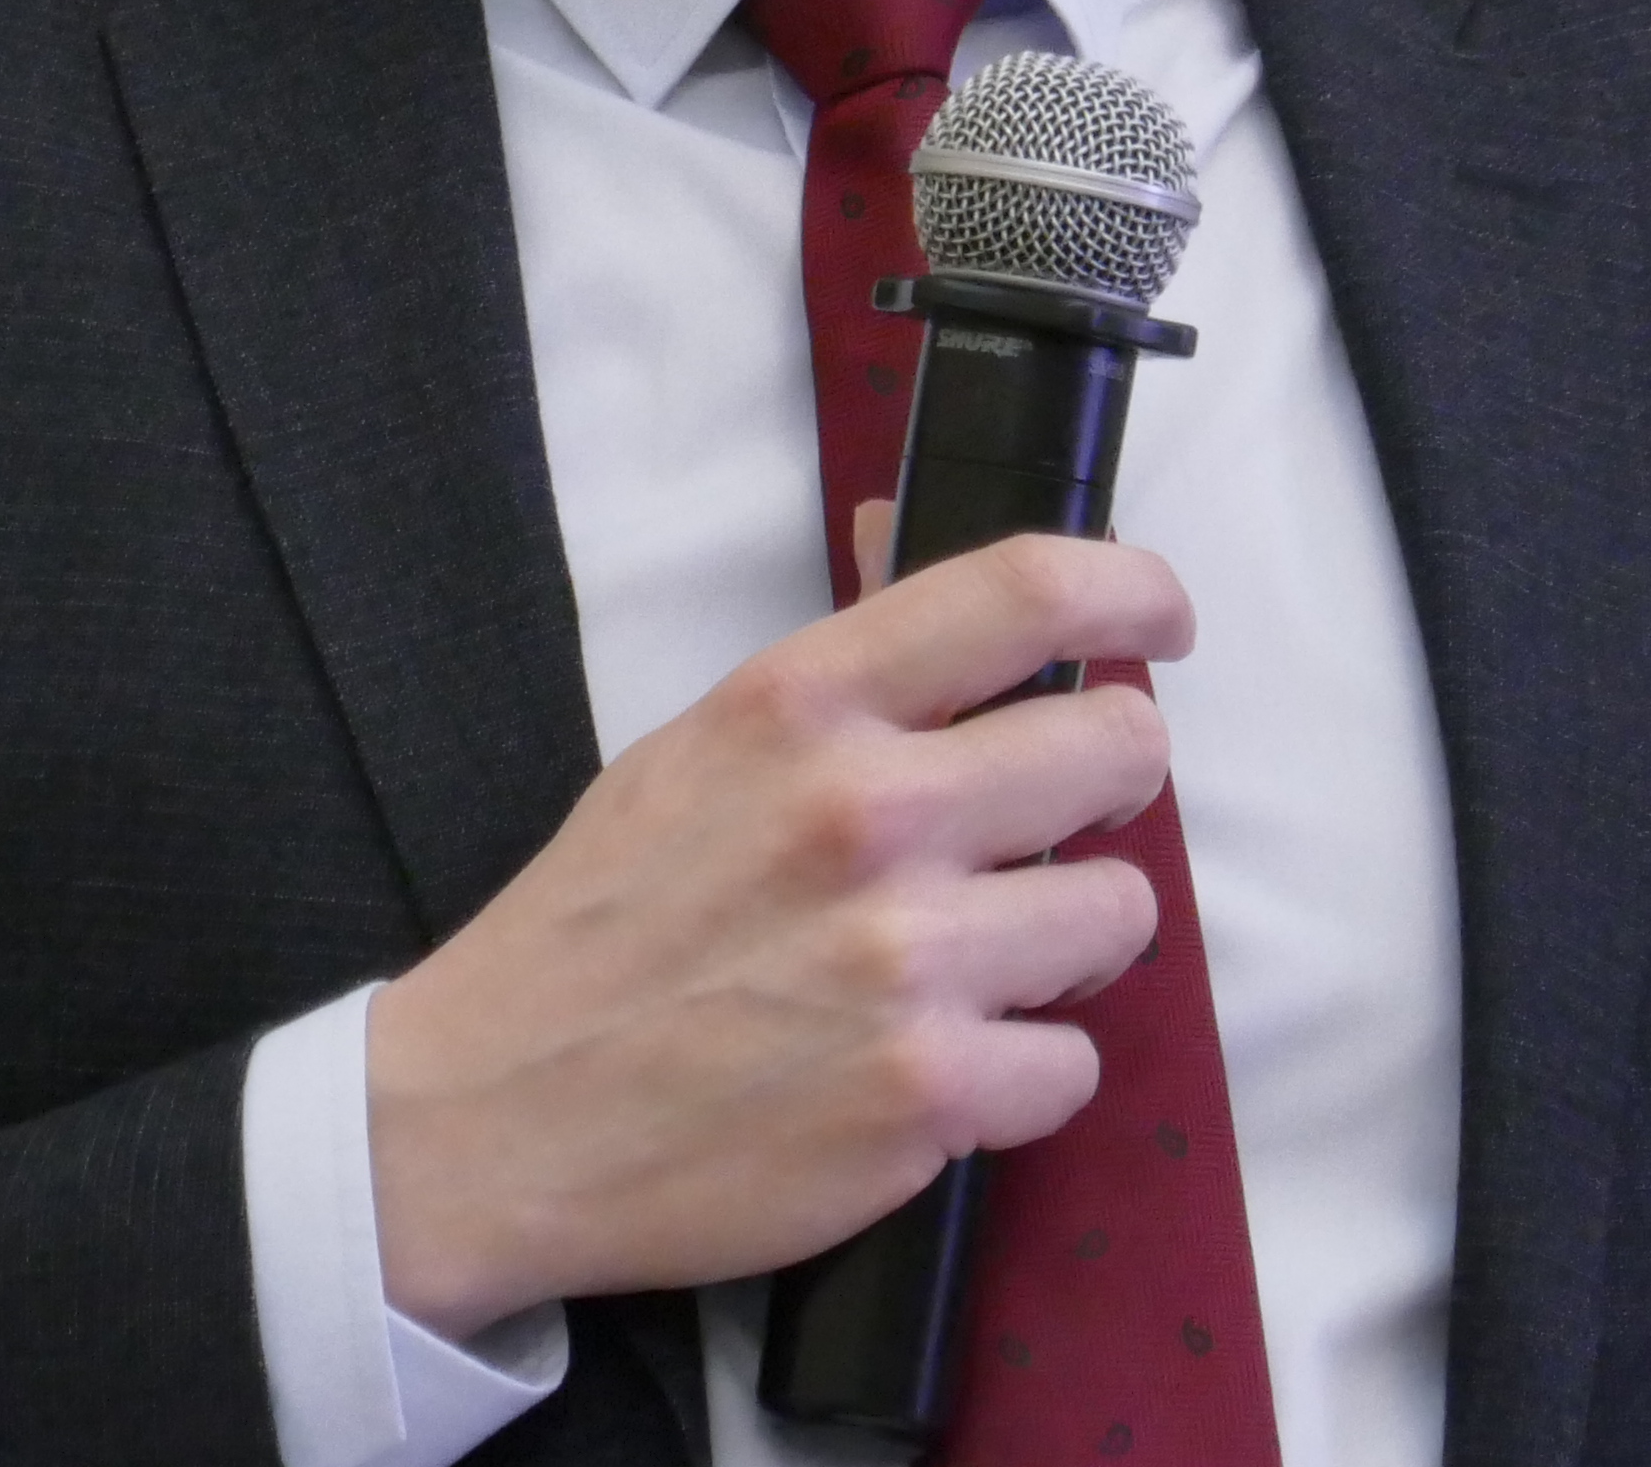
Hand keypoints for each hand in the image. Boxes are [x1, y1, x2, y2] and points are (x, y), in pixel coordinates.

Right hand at [361, 528, 1190, 1336]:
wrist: (490, 1118)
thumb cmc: (600, 928)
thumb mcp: (696, 747)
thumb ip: (832, 664)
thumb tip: (907, 532)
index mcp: (800, 705)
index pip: (1027, 591)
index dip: (1132, 591)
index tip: (1160, 620)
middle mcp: (866, 813)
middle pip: (1118, 750)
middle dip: (1110, 785)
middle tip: (1053, 824)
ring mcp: (903, 959)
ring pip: (1120, 913)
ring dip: (1070, 943)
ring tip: (987, 959)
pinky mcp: (924, 1097)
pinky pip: (1073, 1065)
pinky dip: (1025, 1075)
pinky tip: (942, 1066)